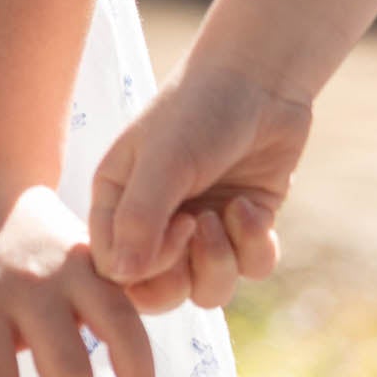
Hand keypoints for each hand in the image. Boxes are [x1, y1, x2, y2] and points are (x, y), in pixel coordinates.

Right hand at [89, 55, 312, 312]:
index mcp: (117, 201)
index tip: (179, 224)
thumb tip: (119, 278)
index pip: (116, 269)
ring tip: (232, 214)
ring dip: (224, 260)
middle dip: (186, 273)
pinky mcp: (240, 229)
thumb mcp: (165, 162)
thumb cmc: (199, 111)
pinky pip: (247, 269)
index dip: (148, 267)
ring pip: (206, 289)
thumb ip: (140, 219)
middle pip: (157, 292)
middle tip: (203, 229)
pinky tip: (254, 206)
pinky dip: (255, 246)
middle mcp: (152, 221)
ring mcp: (199, 228)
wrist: (261, 84)